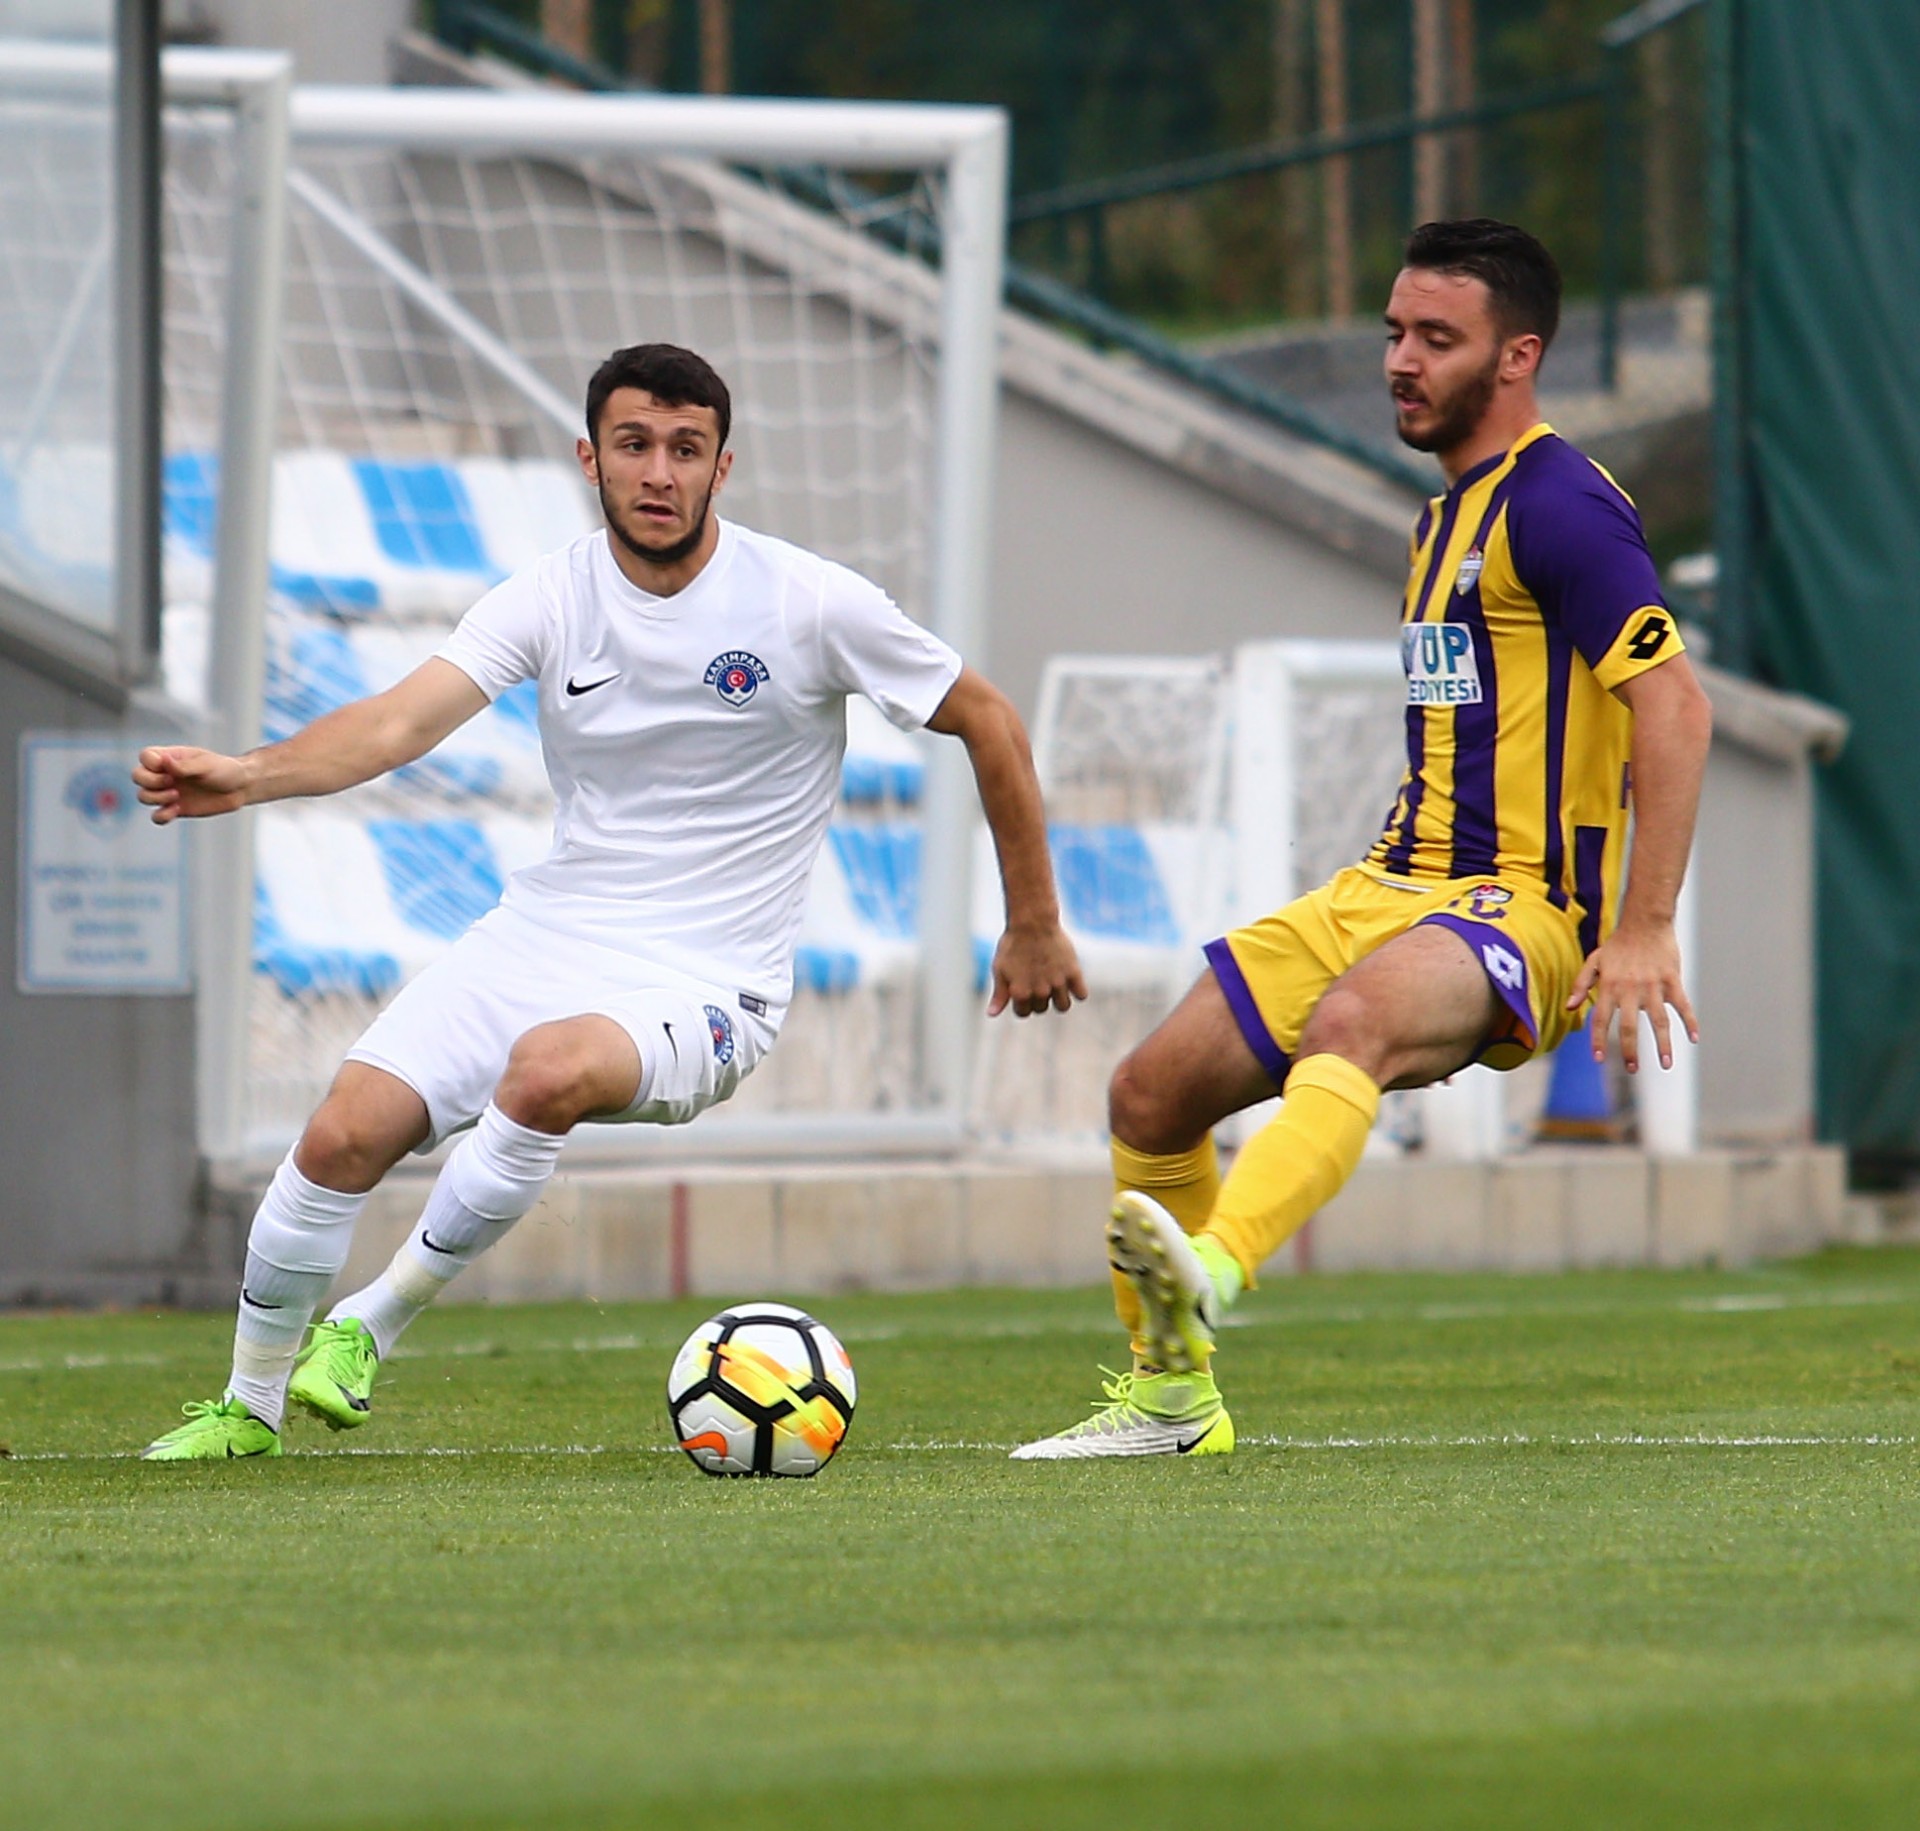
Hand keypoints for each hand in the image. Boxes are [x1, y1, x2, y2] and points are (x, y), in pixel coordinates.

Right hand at [132, 745, 250, 823]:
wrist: (240, 788)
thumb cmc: (225, 770)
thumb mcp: (207, 765)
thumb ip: (185, 766)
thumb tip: (164, 762)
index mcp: (170, 757)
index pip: (145, 756)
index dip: (151, 764)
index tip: (170, 769)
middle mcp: (165, 774)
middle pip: (137, 776)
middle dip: (151, 782)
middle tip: (174, 785)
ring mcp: (168, 792)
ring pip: (143, 796)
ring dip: (156, 799)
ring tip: (177, 797)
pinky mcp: (175, 809)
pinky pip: (156, 816)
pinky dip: (161, 816)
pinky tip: (176, 810)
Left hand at [987, 923, 1087, 1017]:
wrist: (1032, 922)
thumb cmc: (1012, 944)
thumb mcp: (1000, 969)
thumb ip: (999, 995)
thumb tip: (991, 1015)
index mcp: (1020, 993)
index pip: (1023, 1013)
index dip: (1021, 1002)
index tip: (1022, 987)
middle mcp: (1040, 992)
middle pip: (1042, 1009)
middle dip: (1037, 998)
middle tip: (1036, 978)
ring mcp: (1058, 983)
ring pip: (1063, 1006)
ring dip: (1058, 999)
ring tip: (1053, 983)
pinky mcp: (1073, 973)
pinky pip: (1081, 995)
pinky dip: (1077, 992)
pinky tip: (1069, 980)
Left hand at [1566, 916, 1698, 1073]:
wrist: (1645, 922)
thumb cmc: (1618, 945)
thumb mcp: (1594, 961)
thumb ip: (1581, 985)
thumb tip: (1568, 1008)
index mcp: (1609, 987)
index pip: (1600, 1019)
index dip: (1597, 1040)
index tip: (1599, 1060)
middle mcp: (1629, 989)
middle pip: (1628, 1026)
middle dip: (1630, 1050)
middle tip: (1632, 1069)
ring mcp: (1653, 986)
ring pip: (1659, 1021)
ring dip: (1663, 1044)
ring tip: (1666, 1064)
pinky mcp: (1672, 980)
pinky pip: (1682, 1005)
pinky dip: (1690, 1022)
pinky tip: (1694, 1038)